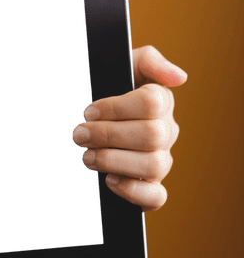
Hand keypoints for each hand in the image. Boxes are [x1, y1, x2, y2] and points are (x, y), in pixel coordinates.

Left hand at [71, 46, 184, 210]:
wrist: (84, 117)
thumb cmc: (105, 88)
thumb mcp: (122, 65)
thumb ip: (150, 60)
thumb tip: (179, 77)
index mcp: (162, 101)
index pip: (151, 103)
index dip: (116, 107)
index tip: (88, 111)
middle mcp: (166, 131)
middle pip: (150, 135)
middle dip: (108, 135)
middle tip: (78, 135)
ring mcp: (161, 160)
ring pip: (153, 165)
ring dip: (113, 161)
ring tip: (86, 157)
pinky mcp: (152, 187)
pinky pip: (156, 196)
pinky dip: (132, 190)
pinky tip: (109, 180)